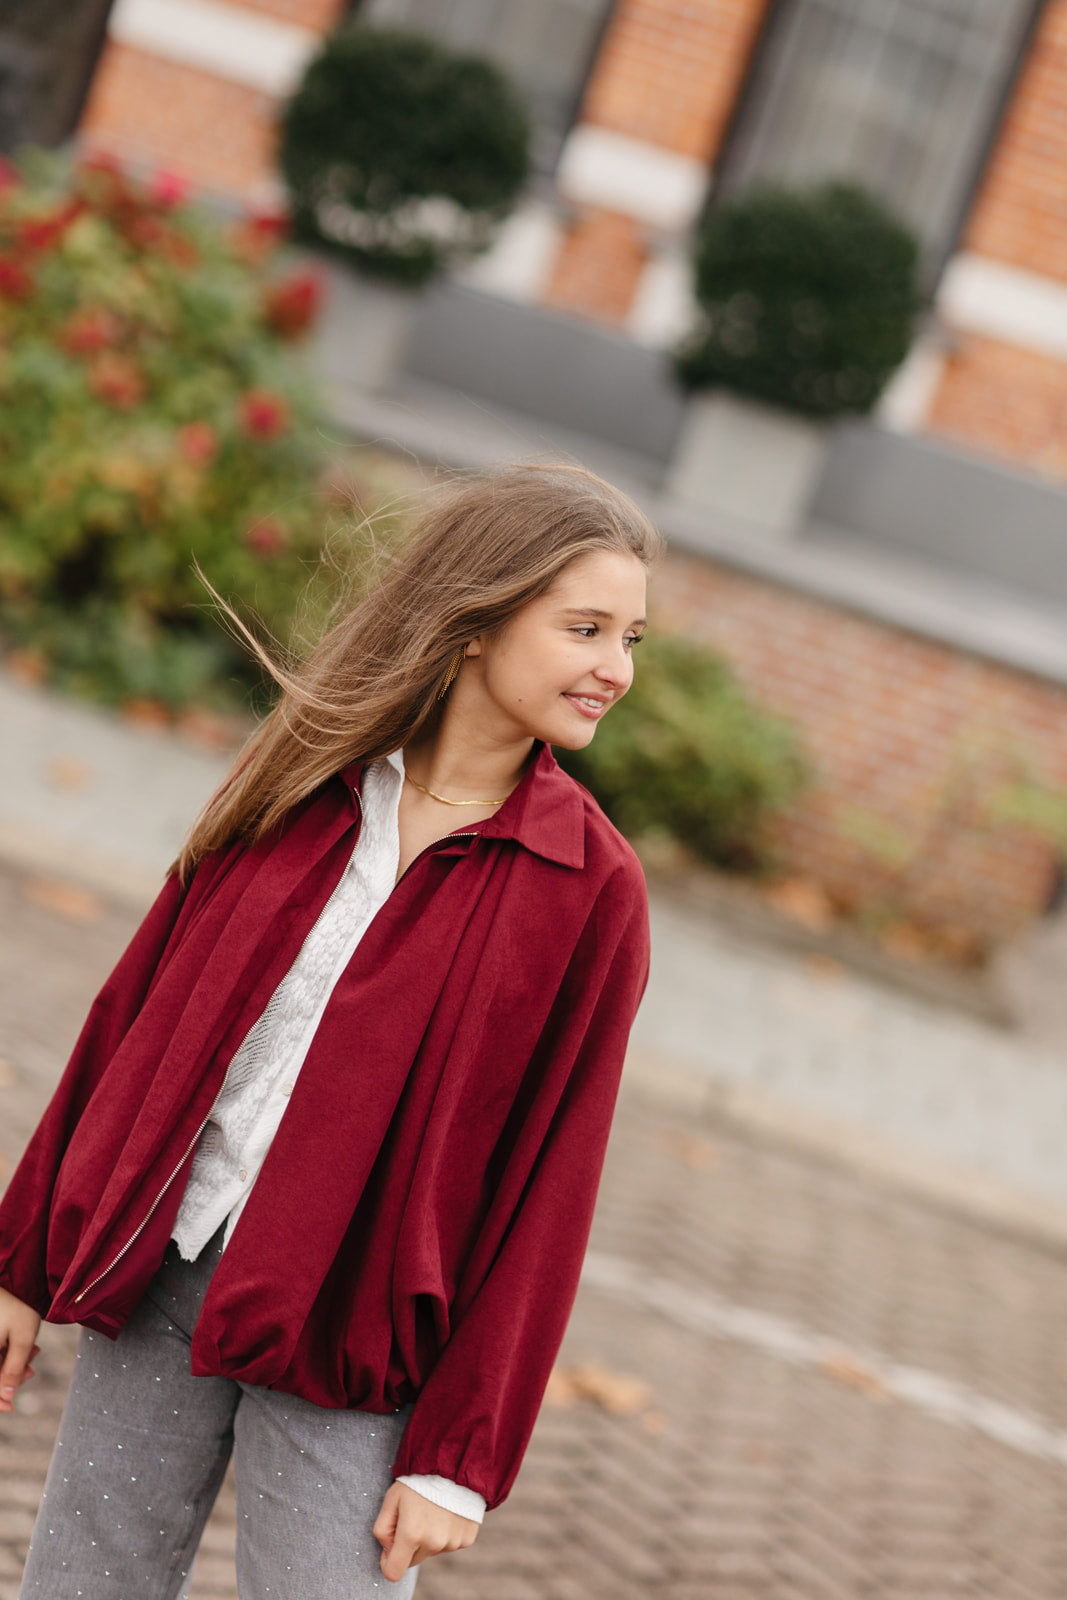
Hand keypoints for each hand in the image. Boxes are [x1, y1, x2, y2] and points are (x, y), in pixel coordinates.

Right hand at [0, 1286, 40, 1413]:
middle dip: (10, 1376)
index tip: (11, 1406)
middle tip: (31, 1369)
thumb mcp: (22, 1336)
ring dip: (12, 1364)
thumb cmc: (17, 1304)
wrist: (13, 1277)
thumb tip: (8, 1396)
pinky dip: (8, 1354)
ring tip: (34, 1352)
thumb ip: (15, 1367)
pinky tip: (27, 1347)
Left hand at [372, 1481, 478, 1582]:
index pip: (393, 1572)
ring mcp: (452, 1543)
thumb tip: (387, 1551)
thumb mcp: (391, 1498)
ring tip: (433, 1511)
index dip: (388, 1563)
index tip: (390, 1550)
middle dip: (409, 1546)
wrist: (455, 1464)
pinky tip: (447, 1513)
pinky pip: (449, 1544)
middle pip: (413, 1561)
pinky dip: (446, 1533)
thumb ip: (382, 1529)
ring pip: (432, 1551)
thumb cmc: (419, 1481)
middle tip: (413, 1518)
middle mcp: (433, 1544)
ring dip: (429, 1538)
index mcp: (411, 1535)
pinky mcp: (466, 1539)